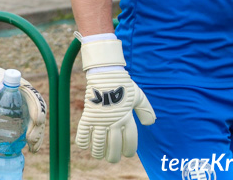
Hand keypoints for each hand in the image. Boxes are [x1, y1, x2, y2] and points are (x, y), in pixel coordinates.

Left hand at [0, 52, 45, 152]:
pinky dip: (33, 136)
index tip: (36, 121)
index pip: (34, 98)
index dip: (37, 110)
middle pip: (39, 112)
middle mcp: (28, 97)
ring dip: (38, 135)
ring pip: (38, 121)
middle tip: (31, 142)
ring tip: (34, 149)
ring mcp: (27, 106)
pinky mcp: (23, 114)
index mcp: (22, 87)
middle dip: (38, 128)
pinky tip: (31, 146)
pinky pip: (31, 125)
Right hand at [75, 36, 154, 162]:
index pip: (130, 141)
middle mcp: (114, 121)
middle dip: (113, 156)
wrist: (106, 73)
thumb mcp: (139, 96)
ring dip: (98, 152)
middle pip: (113, 146)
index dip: (129, 151)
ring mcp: (100, 119)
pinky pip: (83, 131)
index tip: (127, 154)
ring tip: (98, 155)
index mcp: (127, 118)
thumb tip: (150, 124)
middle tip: (111, 158)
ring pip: (98, 143)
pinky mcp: (88, 115)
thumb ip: (146, 110)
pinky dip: (82, 140)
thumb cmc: (124, 85)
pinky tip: (84, 145)